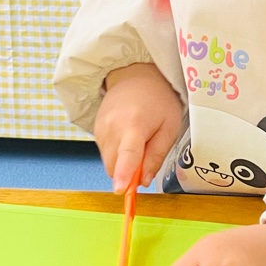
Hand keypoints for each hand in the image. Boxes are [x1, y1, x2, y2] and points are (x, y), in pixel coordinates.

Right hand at [96, 63, 182, 192]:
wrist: (135, 76)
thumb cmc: (158, 100)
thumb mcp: (170, 126)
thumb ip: (157, 155)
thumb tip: (144, 181)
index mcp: (134, 124)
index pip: (127, 154)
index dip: (124, 174)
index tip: (121, 190)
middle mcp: (111, 127)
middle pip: (115, 166)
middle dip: (130, 173)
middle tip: (147, 155)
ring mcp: (100, 128)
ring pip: (109, 163)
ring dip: (123, 162)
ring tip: (138, 139)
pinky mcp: (95, 130)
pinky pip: (105, 153)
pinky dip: (117, 153)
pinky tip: (127, 136)